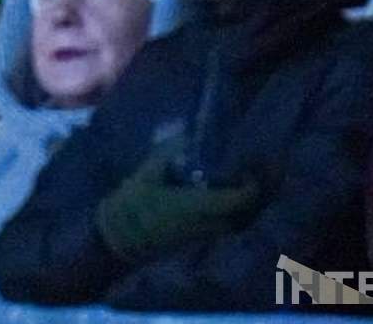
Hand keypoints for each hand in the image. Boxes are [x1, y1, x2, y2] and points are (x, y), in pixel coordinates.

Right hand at [96, 144, 261, 263]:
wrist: (122, 238)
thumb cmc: (133, 204)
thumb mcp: (148, 173)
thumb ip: (170, 153)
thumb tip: (188, 133)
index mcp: (197, 205)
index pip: (238, 199)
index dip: (250, 186)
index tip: (248, 169)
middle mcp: (208, 222)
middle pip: (243, 212)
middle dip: (250, 195)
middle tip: (244, 174)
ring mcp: (204, 234)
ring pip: (235, 221)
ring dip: (240, 205)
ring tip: (233, 185)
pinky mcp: (198, 239)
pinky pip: (224, 226)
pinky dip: (229, 213)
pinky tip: (217, 198)